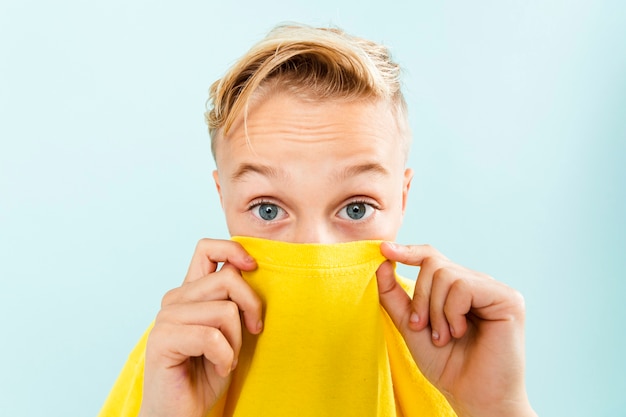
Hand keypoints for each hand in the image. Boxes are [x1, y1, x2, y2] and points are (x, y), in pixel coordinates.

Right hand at [139, 239, 262, 416]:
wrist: (183, 411)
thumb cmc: (207, 373)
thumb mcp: (230, 330)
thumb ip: (233, 301)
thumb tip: (253, 271)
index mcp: (190, 292)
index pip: (207, 248)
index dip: (234, 249)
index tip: (254, 267)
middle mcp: (175, 299)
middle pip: (228, 279)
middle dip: (251, 307)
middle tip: (253, 331)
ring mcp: (166, 317)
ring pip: (225, 310)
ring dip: (236, 340)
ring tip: (226, 357)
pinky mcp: (162, 339)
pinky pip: (212, 336)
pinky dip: (225, 356)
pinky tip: (219, 367)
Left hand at [376, 242, 535, 416]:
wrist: (472, 396)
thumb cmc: (447, 365)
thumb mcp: (411, 326)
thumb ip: (395, 296)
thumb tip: (382, 262)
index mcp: (457, 288)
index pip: (432, 258)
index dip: (408, 251)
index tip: (384, 250)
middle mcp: (477, 284)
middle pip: (433, 263)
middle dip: (419, 297)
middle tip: (423, 327)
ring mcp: (493, 289)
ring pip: (445, 274)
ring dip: (435, 311)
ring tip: (445, 336)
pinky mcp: (508, 298)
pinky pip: (463, 287)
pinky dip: (451, 312)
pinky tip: (460, 332)